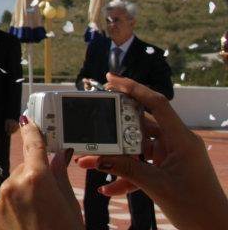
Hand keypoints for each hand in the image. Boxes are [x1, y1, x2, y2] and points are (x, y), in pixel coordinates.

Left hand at [0, 118, 82, 229]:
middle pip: (23, 171)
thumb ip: (60, 177)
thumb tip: (58, 156)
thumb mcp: (71, 208)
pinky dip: (11, 215)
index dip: (32, 130)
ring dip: (22, 199)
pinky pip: (1, 208)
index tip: (28, 121)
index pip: (33, 144)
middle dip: (34, 179)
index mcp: (36, 179)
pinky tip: (25, 228)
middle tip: (49, 200)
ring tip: (38, 221)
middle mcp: (12, 186)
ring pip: (12, 191)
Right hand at [76, 73, 227, 229]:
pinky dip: (126, 174)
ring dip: (117, 157)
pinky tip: (108, 188)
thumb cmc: (197, 209)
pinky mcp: (168, 169)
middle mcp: (177, 143)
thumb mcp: (156, 186)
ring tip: (93, 162)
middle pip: (140, 125)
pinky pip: (142, 165)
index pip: (156, 103)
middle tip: (92, 127)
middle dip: (114, 129)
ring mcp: (172, 156)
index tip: (110, 80)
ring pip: (137, 147)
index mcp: (182, 139)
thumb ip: (124, 169)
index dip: (133, 88)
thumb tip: (93, 158)